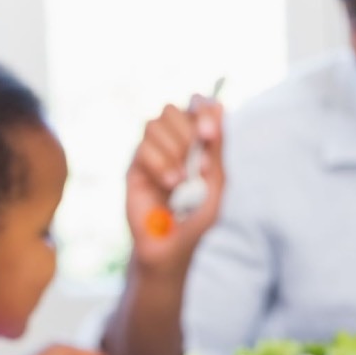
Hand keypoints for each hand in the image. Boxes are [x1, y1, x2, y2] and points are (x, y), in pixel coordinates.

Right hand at [125, 99, 224, 275]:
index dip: (202, 109)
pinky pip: (143, 149)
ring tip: (182, 180)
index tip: (209, 133)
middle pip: (171, 109)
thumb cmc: (196, 218)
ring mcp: (151, 153)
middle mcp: (171, 142)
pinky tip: (170, 185)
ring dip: (173, 150)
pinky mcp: (134, 168)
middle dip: (187, 129)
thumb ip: (217, 148)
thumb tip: (221, 108)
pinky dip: (161, 165)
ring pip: (154, 125)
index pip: (195, 106)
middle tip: (198, 155)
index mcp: (195, 141)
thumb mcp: (216, 185)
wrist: (171, 248)